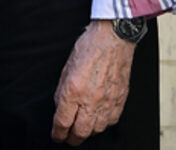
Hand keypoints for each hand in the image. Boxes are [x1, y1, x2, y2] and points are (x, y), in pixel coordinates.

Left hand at [51, 20, 135, 144]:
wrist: (113, 38)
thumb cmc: (90, 47)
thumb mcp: (66, 68)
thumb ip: (62, 92)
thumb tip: (59, 109)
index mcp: (73, 91)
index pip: (62, 123)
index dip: (57, 133)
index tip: (56, 135)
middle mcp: (91, 100)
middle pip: (80, 132)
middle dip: (71, 138)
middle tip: (67, 138)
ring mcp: (107, 101)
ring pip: (96, 130)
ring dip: (87, 131)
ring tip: (82, 128)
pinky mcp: (120, 100)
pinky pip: (111, 121)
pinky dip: (102, 124)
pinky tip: (98, 118)